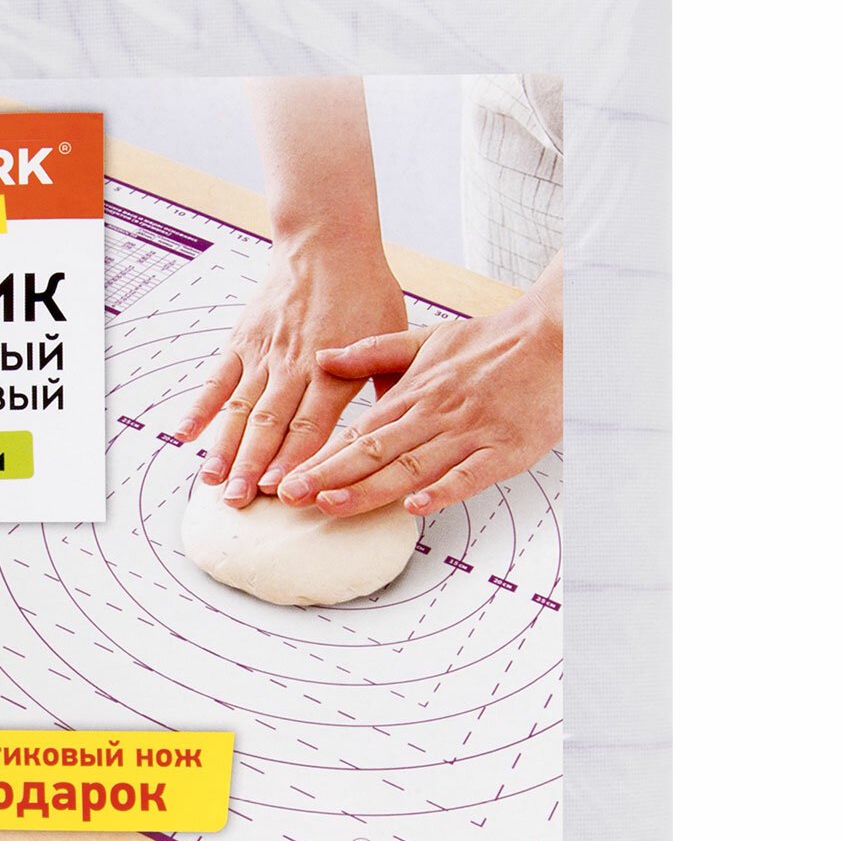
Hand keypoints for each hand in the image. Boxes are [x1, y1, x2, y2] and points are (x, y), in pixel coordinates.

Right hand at [175, 235, 407, 505]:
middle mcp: (296, 366)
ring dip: (225, 447)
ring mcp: (265, 354)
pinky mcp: (243, 341)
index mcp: (334, 370)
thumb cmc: (365, 289)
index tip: (281, 490)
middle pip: (270, 424)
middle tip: (240, 501)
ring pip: (241, 408)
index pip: (311, 425)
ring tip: (213, 482)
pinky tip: (185, 434)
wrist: (327, 241)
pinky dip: (200, 406)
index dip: (294, 459)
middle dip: (253, 466)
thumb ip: (389, 385)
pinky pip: (218, 378)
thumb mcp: (393, 336)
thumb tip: (398, 430)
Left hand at [278, 253, 563, 516]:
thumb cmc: (491, 342)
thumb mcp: (426, 338)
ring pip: (412, 465)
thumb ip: (373, 353)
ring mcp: (470, 434)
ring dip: (370, 488)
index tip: (287, 477)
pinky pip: (470, 474)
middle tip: (291, 496)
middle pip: (375, 452)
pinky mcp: (505, 450)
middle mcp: (435, 415)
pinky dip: (443, 490)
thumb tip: (323, 358)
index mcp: (414, 393)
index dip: (321, 457)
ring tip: (331, 504)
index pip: (359, 432)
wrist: (554, 334)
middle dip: (329, 476)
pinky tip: (415, 506)